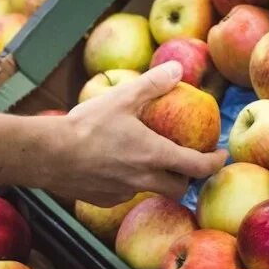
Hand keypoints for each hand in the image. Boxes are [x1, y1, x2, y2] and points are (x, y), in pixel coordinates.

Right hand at [51, 62, 226, 206]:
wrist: (48, 155)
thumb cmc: (86, 125)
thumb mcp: (122, 98)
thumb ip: (152, 84)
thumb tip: (177, 68)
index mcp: (155, 156)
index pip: (198, 167)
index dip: (214, 163)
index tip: (221, 156)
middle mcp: (144, 179)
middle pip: (179, 188)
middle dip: (188, 178)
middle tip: (186, 162)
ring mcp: (123, 192)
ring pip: (150, 189)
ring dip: (156, 178)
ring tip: (148, 160)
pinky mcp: (104, 199)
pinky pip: (124, 192)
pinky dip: (128, 181)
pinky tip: (114, 164)